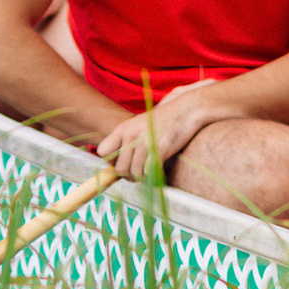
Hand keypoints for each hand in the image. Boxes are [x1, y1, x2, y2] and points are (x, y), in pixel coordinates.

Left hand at [93, 82, 230, 177]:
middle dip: (129, 175)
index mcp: (123, 128)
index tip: (123, 162)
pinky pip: (149, 173)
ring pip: (134, 173)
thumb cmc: (164, 121)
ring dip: (142, 178)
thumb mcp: (139, 125)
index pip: (102, 152)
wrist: (186, 110)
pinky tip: (160, 171)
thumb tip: (118, 166)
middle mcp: (130, 135)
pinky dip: (154, 176)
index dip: (111, 161)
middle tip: (139, 174)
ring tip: (150, 173)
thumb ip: (127, 141)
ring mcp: (144, 142)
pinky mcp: (159, 149)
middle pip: (119, 168)